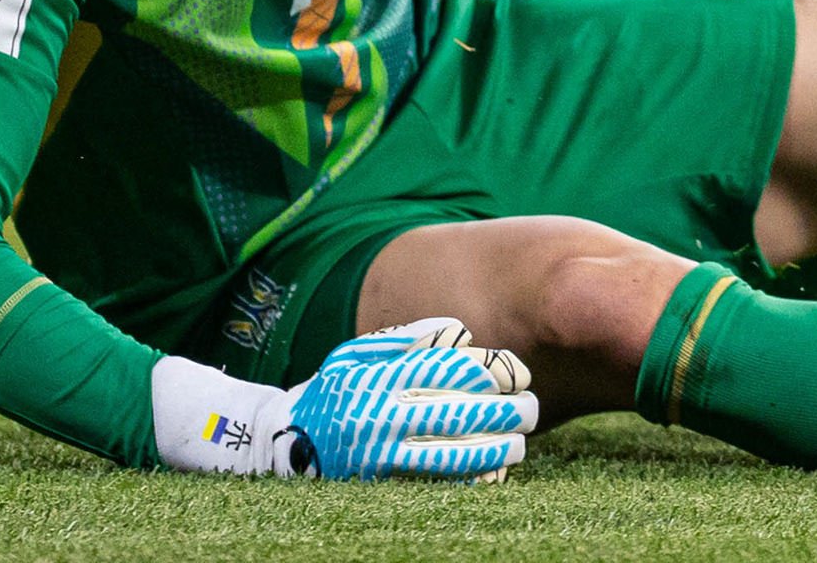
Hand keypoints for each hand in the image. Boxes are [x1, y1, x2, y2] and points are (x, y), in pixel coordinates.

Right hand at [281, 318, 538, 481]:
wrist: (285, 440)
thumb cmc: (334, 389)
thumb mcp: (358, 352)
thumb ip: (407, 338)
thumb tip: (459, 333)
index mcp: (380, 374)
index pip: (446, 369)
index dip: (489, 371)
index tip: (519, 372)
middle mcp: (381, 413)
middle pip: (455, 412)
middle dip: (502, 411)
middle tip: (532, 408)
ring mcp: (380, 452)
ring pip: (448, 453)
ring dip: (492, 449)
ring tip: (520, 445)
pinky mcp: (379, 483)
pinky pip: (431, 482)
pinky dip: (465, 477)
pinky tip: (492, 473)